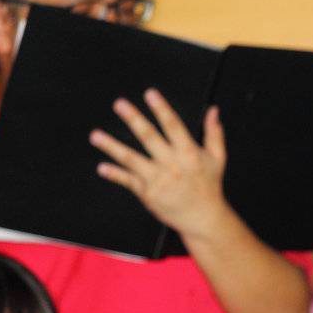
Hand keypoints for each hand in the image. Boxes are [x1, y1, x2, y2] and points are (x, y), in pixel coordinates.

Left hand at [91, 89, 231, 237]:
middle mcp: (172, 164)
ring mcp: (157, 179)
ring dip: (112, 146)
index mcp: (189, 153)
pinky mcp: (147, 193)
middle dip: (134, 119)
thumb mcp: (217, 158)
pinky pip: (128, 181)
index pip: (173, 126)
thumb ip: (214, 133)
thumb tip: (213, 110)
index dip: (161, 109)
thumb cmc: (210, 186)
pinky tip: (102, 167)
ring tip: (95, 136)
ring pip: (131, 159)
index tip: (150, 94)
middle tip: (119, 104)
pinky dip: (114, 174)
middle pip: (149, 137)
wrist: (203, 218)